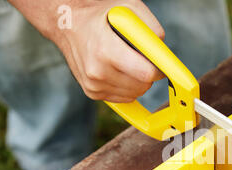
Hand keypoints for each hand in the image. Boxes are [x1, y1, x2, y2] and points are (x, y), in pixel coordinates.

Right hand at [48, 0, 164, 102]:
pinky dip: (128, 87)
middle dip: (149, 75)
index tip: (161, 64)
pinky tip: (119, 70)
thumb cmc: (100, 14)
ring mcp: (93, 84)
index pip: (145, 74)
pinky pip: (124, 97)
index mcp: (105, 50)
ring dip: (138, 81)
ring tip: (128, 61)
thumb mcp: (128, 9)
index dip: (159, 70)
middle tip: (143, 59)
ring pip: (134, 94)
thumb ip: (151, 28)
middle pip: (142, 86)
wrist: (67, 23)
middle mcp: (97, 71)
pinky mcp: (92, 92)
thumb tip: (164, 53)